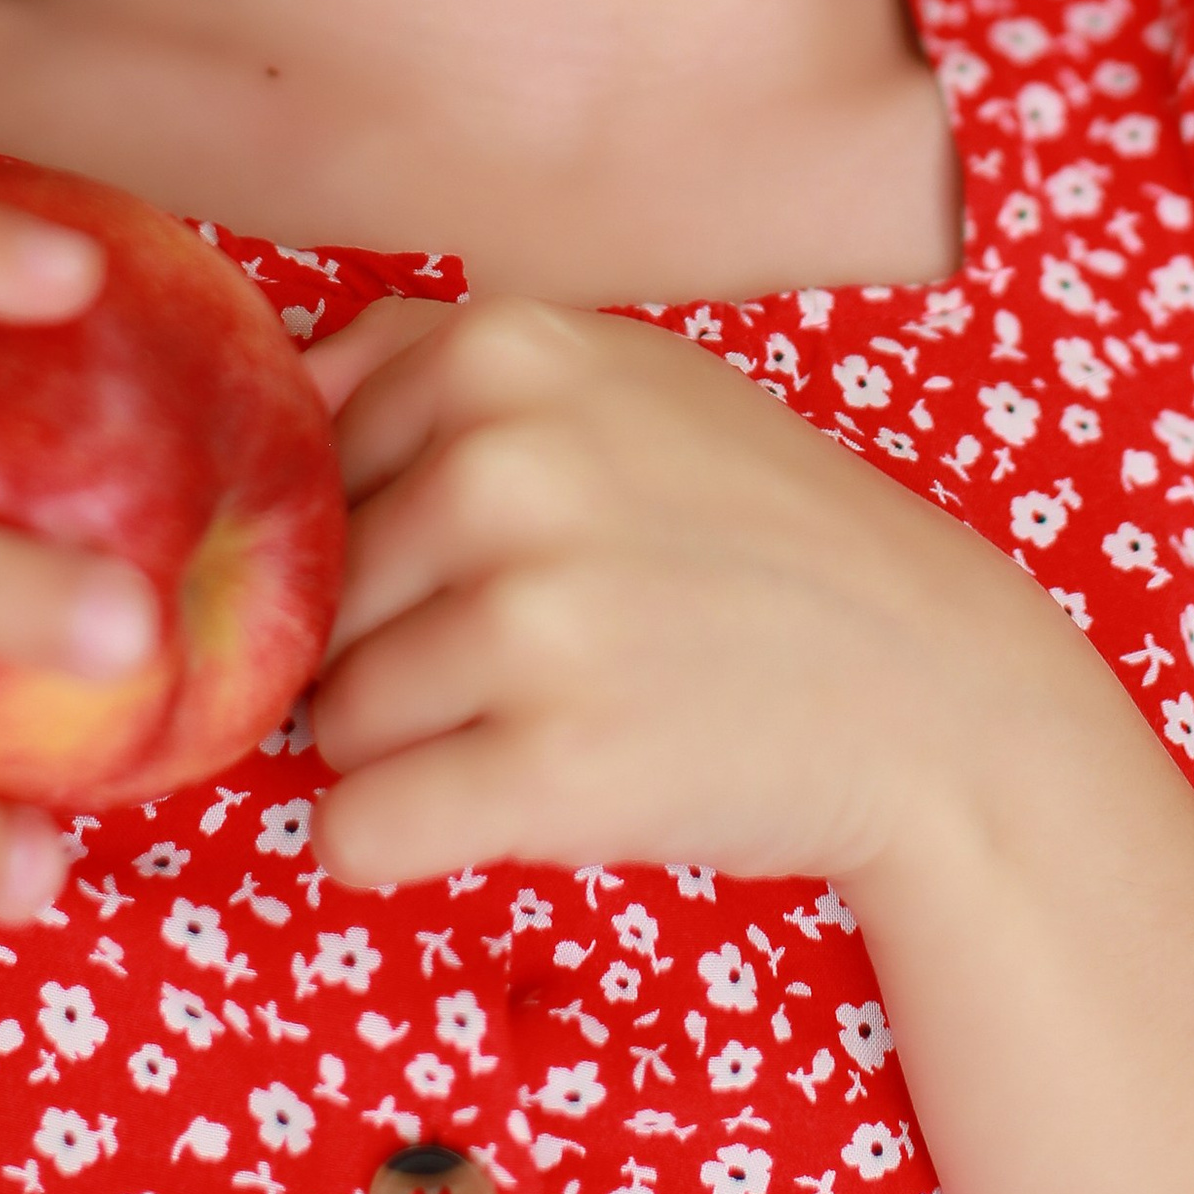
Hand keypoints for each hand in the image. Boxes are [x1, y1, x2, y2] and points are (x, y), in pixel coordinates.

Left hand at [303, 294, 1067, 892]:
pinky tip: (506, 803)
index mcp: (500, 348)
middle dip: (391, 647)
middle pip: (313, 600)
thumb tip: (260, 394)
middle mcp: (504, 468)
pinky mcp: (555, 768)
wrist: (932, 687)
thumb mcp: (614, 374)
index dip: (370, 537)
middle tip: (538, 655)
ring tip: (551, 717)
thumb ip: (428, 362)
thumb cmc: (754, 532)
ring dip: (412, 747)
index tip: (471, 562)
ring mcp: (532, 619)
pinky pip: (356, 834)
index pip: (304, 467)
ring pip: (330, 723)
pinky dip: (400, 845)